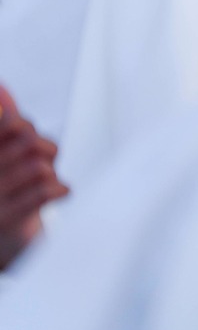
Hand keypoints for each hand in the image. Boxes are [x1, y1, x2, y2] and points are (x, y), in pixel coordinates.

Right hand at [0, 85, 66, 270]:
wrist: (2, 241)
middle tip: (42, 160)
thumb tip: (2, 88)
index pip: (10, 126)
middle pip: (29, 142)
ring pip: (39, 165)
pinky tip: (58, 192)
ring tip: (44, 180)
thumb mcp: (3, 151)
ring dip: (50, 171)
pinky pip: (46, 191)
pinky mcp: (8, 221)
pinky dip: (60, 189)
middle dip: (42, 148)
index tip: (24, 137)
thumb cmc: (5, 192)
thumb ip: (4, 121)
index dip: (22, 127)